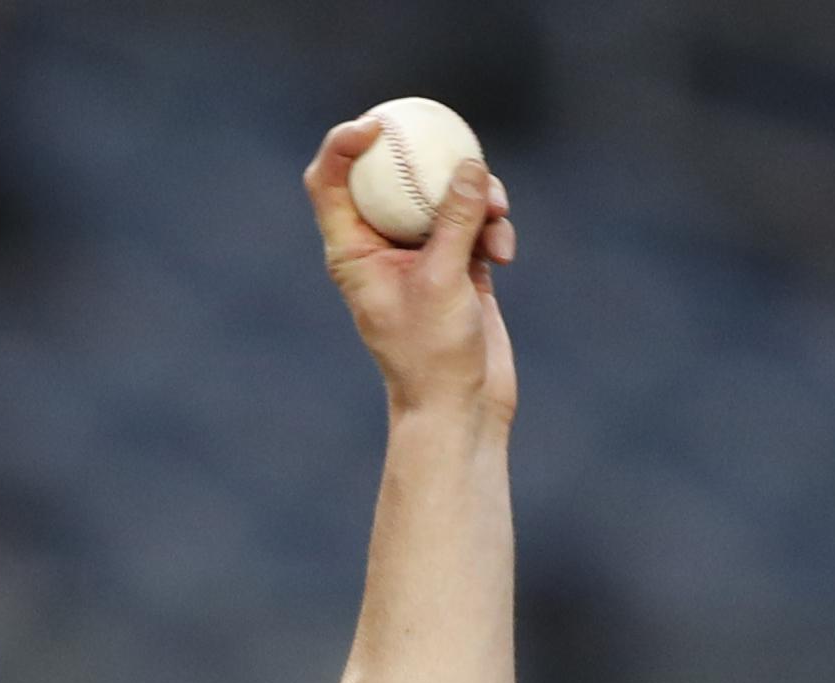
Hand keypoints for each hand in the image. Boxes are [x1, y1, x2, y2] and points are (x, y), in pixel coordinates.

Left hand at [305, 118, 517, 426]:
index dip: (344, 143)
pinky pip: (473, 222)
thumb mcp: (444, 279)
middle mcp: (379, 247)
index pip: (330, 182)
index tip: (378, 124)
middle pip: (392, 176)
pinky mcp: (457, 264)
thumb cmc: (434, 353)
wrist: (460, 406)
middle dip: (428, 160)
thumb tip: (468, 163)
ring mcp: (420, 254)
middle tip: (454, 144)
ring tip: (496, 216)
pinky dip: (491, 228)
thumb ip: (454, 220)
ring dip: (475, 197)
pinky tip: (504, 254)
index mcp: (352, 252)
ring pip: (442, 195)